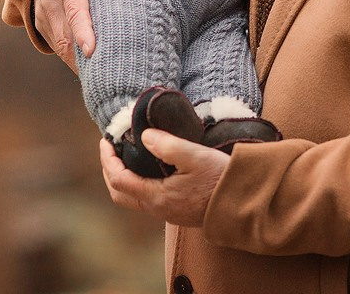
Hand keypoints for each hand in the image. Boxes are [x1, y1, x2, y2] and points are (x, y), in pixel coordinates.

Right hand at [34, 0, 166, 70]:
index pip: (76, 11)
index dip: (83, 32)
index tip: (91, 51)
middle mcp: (51, 1)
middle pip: (66, 37)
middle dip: (84, 60)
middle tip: (110, 76)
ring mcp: (42, 14)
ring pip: (59, 46)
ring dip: (77, 62)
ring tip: (102, 76)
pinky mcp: (39, 23)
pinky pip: (54, 45)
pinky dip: (69, 56)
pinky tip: (88, 65)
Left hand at [99, 131, 228, 226]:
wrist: (244, 204)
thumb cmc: (220, 180)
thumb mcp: (195, 156)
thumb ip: (167, 145)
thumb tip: (144, 136)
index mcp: (157, 196)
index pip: (118, 179)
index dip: (107, 159)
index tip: (105, 141)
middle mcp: (158, 208)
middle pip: (120, 193)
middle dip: (110, 170)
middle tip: (111, 149)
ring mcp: (168, 212)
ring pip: (133, 197)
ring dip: (123, 176)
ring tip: (127, 155)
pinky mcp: (178, 211)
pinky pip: (148, 198)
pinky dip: (138, 181)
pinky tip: (149, 166)